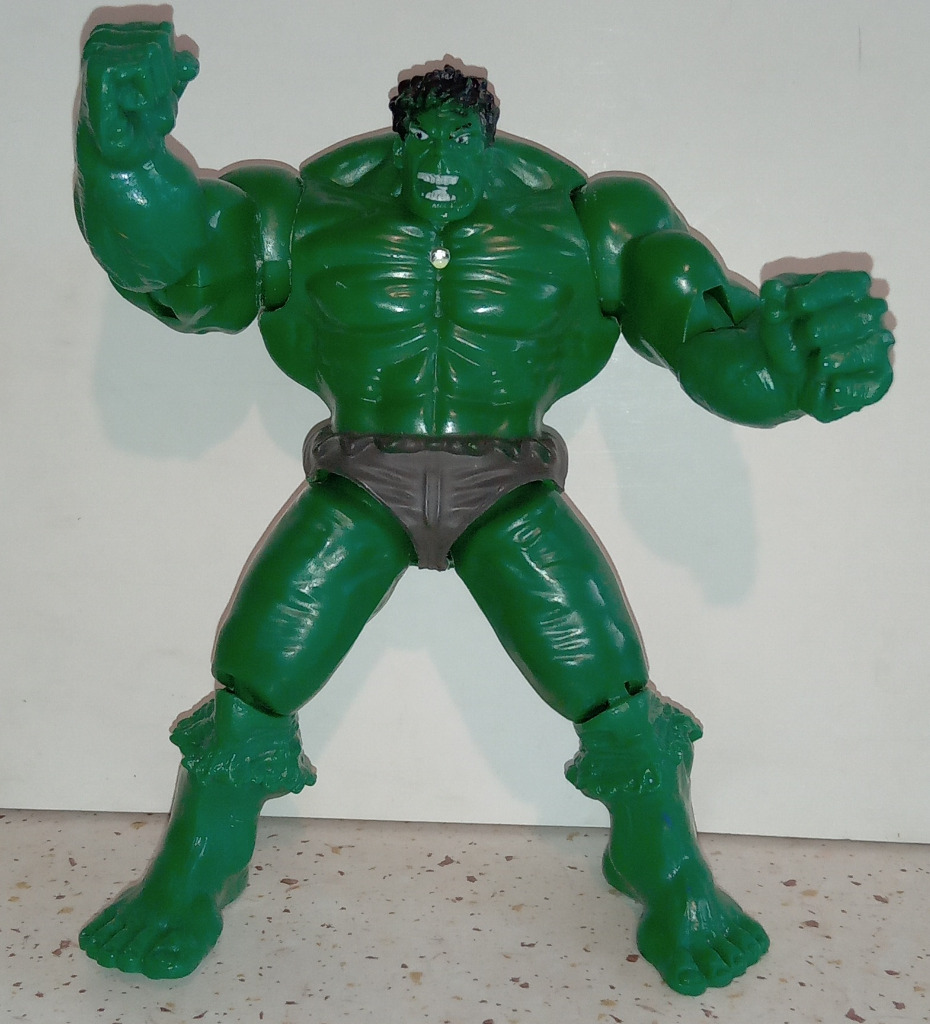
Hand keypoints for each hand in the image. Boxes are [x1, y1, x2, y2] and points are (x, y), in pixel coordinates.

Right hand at [81, 21, 198, 165]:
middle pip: (161, 41)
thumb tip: (189, 61)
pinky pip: (142, 66)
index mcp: (117, 36)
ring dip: (156, 89)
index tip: (154, 95)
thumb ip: (178, 70)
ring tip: (138, 107)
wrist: (124, 158)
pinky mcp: (98, 67)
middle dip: (164, 80)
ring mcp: (98, 50)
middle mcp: (104, 36)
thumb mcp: (168, 93)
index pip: (164, 35)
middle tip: (146, 104)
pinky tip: (132, 107)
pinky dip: (148, 93)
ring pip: (154, 52)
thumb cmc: (141, 125)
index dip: (170, 69)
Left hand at [760, 271, 892, 421]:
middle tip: (807, 335)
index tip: (793, 303)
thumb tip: (774, 291)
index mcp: (851, 293)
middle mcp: (870, 319)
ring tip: (821, 363)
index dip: (823, 293)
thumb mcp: (773, 311)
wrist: (777, 371)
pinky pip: (873, 386)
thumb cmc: (784, 331)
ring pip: (872, 349)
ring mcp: (874, 350)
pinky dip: (853, 389)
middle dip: (833, 324)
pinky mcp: (872, 382)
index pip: (852, 285)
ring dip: (845, 356)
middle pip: (865, 315)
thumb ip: (773, 299)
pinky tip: (832, 388)